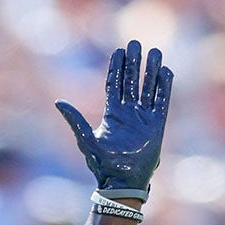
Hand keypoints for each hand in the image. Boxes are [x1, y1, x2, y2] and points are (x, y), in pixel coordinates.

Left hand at [55, 41, 172, 198]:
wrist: (122, 181)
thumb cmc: (102, 163)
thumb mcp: (86, 139)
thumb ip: (75, 120)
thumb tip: (58, 102)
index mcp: (112, 113)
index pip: (114, 84)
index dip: (116, 67)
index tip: (118, 51)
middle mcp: (128, 112)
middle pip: (132, 81)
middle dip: (133, 63)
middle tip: (134, 43)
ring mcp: (143, 117)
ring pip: (148, 88)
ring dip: (151, 70)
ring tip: (154, 51)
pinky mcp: (157, 125)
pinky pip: (162, 101)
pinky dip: (164, 87)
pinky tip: (166, 71)